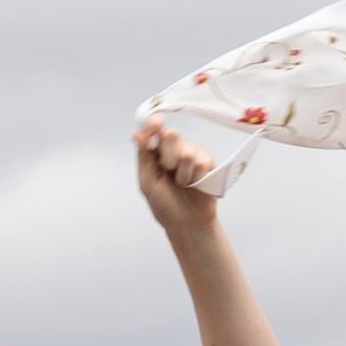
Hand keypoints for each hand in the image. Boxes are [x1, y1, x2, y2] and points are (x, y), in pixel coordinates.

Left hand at [134, 120, 221, 247]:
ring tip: (184, 185)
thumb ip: (143, 157)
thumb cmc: (165, 206)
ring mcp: (192, 154)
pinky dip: (198, 174)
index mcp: (156, 152)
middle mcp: (174, 149)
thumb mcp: (147, 183)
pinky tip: (196, 184)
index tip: (156, 123)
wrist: (187, 223)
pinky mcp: (208, 162)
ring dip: (184, 173)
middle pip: (171, 135)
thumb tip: (136, 134)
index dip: (154, 122)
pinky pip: (203, 159)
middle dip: (168, 155)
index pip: (154, 129)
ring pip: (188, 150)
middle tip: (169, 170)